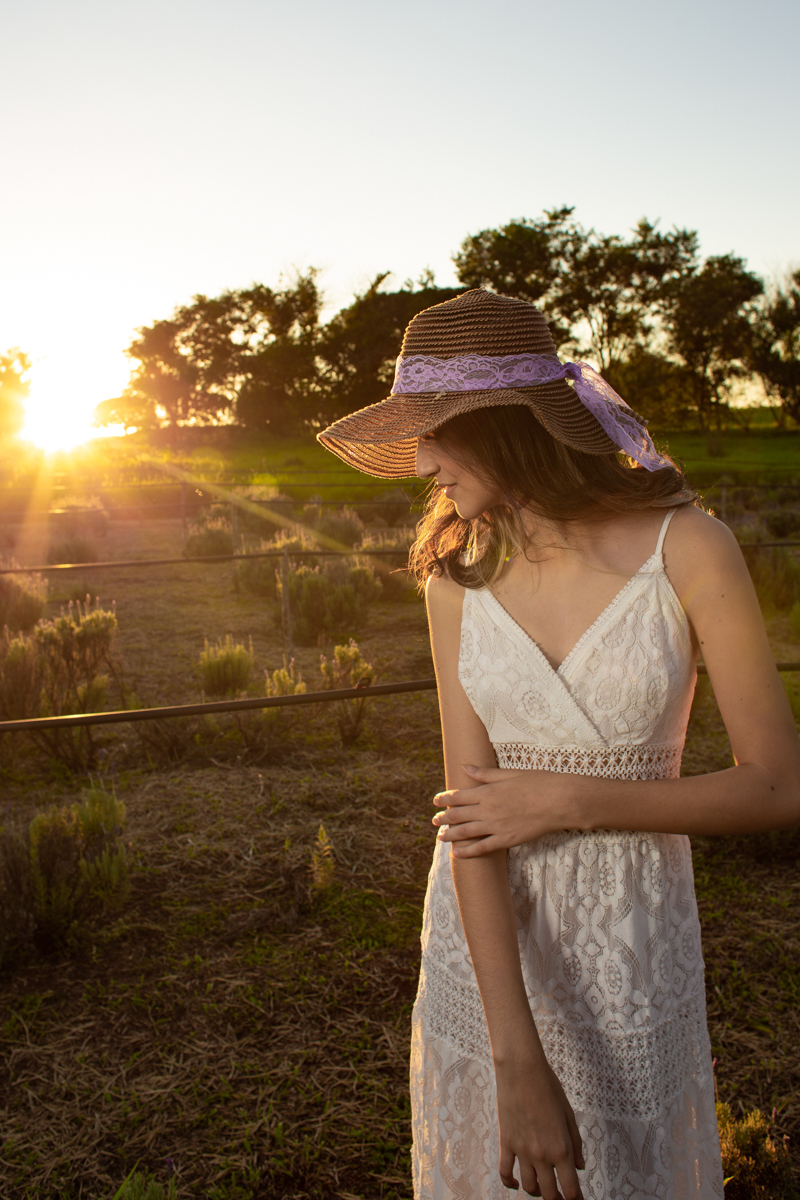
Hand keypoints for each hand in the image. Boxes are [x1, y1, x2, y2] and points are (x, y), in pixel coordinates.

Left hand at [432, 765, 581, 856]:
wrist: (560, 801)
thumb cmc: (538, 783)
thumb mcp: (510, 773)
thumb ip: (485, 774)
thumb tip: (465, 767)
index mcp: (488, 792)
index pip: (459, 796)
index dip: (445, 799)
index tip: (436, 801)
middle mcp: (488, 810)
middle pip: (459, 815)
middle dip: (444, 818)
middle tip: (434, 820)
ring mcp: (496, 826)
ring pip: (466, 832)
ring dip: (450, 834)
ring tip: (440, 836)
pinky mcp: (507, 840)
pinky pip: (482, 848)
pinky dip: (467, 852)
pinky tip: (457, 853)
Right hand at [495, 1054, 584, 1197]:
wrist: (521, 1071)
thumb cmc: (548, 1087)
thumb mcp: (568, 1115)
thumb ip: (576, 1144)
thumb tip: (579, 1167)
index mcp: (561, 1148)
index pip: (571, 1189)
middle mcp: (541, 1155)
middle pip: (549, 1194)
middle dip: (557, 1199)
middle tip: (561, 1197)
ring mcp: (522, 1150)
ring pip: (529, 1187)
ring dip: (537, 1192)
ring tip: (542, 1188)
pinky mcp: (506, 1143)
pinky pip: (505, 1172)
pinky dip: (509, 1183)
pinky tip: (515, 1184)